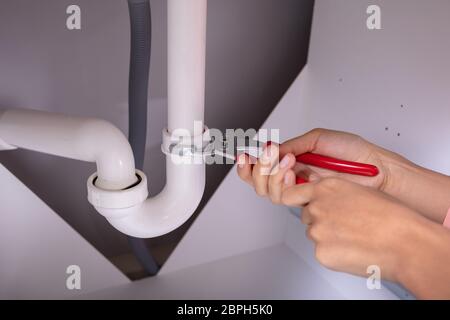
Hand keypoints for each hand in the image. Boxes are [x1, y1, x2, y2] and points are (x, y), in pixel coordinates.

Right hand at [237, 128, 449, 222]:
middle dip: (259, 168)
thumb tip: (271, 151)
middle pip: (260, 182)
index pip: (264, 166)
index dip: (249, 164)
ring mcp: (301, 190)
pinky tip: (293, 171)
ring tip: (288, 160)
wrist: (375, 169)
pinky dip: (283, 182)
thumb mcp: (318, 138)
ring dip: (272, 174)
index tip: (243, 155)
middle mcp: (294, 177)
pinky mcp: (309, 200)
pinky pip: (285, 198)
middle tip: (269, 155)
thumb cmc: (354, 152)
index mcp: (294, 160)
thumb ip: (293, 144)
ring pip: (269, 192)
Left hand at [281, 177, 426, 282]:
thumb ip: (334, 191)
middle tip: (344, 225)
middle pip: (306, 215)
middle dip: (320, 219)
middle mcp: (317, 207)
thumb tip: (319, 191)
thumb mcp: (359, 190)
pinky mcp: (322, 253)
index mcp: (326, 188)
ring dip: (328, 236)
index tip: (300, 204)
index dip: (297, 200)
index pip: (291, 194)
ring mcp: (317, 231)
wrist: (405, 242)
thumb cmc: (390, 216)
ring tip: (354, 238)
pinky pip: (322, 252)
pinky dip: (334, 253)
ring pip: (315, 234)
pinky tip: (354, 250)